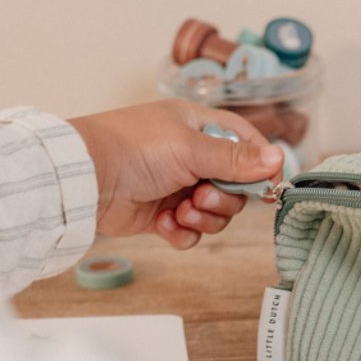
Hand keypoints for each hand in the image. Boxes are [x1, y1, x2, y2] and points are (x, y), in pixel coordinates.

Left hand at [69, 100, 284, 249]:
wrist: (82, 180)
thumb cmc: (132, 149)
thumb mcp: (190, 148)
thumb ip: (236, 158)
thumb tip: (279, 158)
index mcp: (199, 128)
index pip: (246, 142)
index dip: (260, 165)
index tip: (266, 186)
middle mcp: (191, 156)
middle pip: (235, 186)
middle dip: (223, 200)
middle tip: (202, 198)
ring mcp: (177, 187)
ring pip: (216, 213)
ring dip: (203, 218)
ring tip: (181, 212)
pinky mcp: (162, 215)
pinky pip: (191, 232)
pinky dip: (182, 233)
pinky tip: (164, 223)